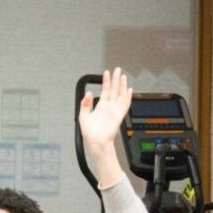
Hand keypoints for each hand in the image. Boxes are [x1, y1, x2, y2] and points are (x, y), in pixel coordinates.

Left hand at [78, 68, 132, 186]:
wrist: (96, 142)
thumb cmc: (90, 133)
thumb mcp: (83, 115)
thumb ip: (85, 104)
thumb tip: (88, 93)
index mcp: (101, 107)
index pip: (105, 91)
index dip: (106, 82)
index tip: (106, 73)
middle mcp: (109, 108)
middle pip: (114, 90)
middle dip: (115, 80)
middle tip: (117, 70)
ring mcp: (114, 111)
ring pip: (120, 95)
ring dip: (122, 86)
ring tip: (122, 76)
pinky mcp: (118, 116)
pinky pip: (125, 105)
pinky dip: (127, 98)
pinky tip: (129, 90)